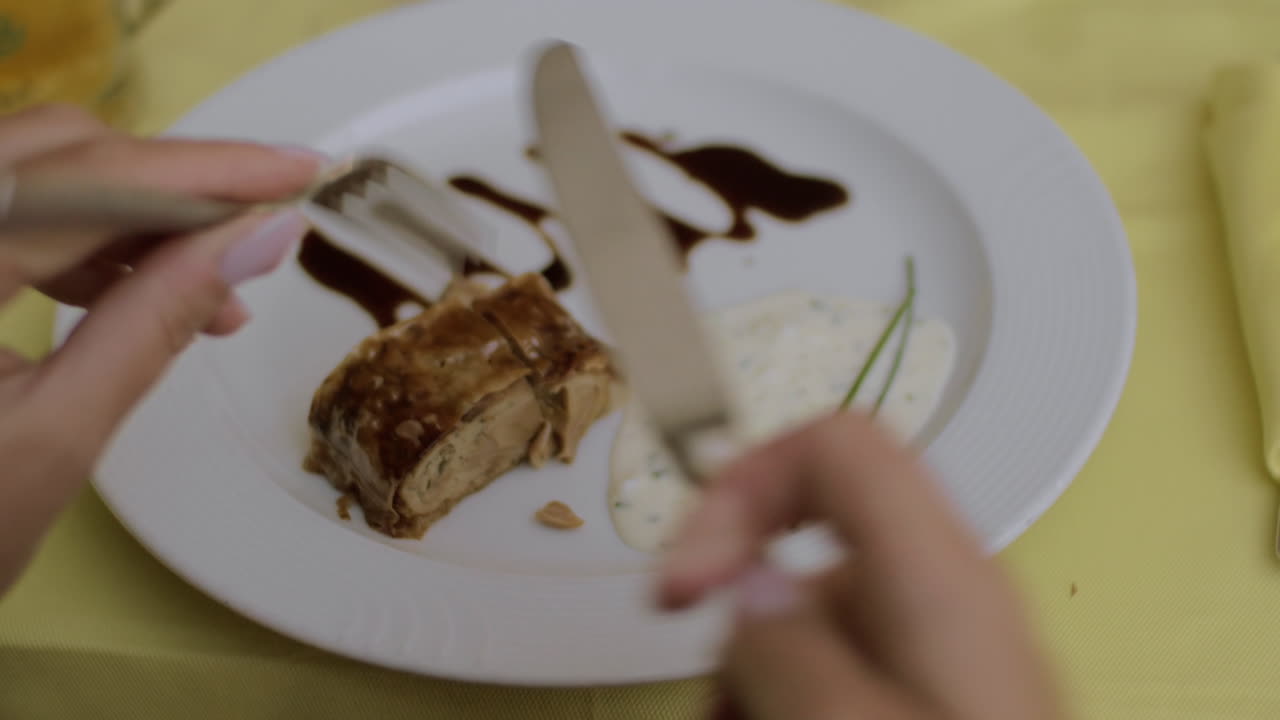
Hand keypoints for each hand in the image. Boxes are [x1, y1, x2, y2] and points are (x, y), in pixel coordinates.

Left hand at [0, 104, 320, 592]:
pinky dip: (89, 238)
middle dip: (173, 183)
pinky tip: (145, 291)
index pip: (89, 182)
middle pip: (60, 150)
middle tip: (261, 228)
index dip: (205, 170)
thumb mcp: (56, 434)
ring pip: (42, 175)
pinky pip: (18, 211)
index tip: (296, 172)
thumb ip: (157, 322)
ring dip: (137, 215)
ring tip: (214, 292)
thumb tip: (262, 238)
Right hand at [658, 413, 1061, 719]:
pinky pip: (838, 669)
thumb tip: (744, 585)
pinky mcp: (931, 695)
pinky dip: (789, 701)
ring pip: (809, 617)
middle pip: (805, 542)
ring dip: (754, 680)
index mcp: (939, 580)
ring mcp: (940, 649)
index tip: (689, 579)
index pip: (834, 447)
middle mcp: (944, 597)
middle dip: (736, 621)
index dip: (743, 487)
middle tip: (718, 703)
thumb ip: (784, 648)